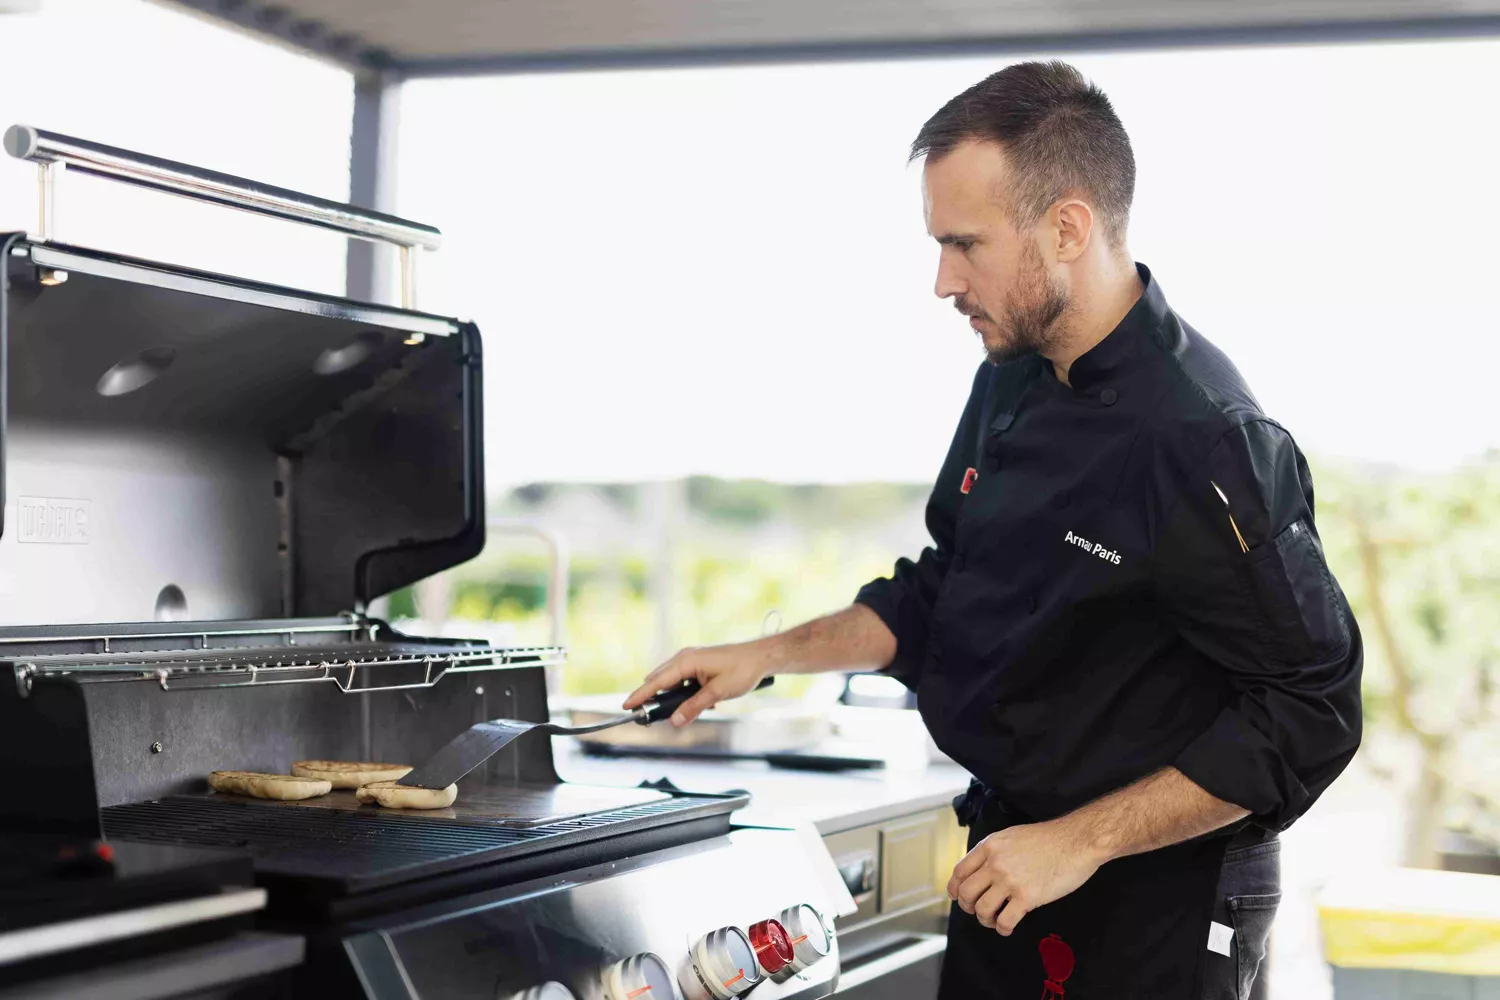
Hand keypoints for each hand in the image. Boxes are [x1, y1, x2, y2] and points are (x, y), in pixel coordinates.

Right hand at [621, 640, 779, 725]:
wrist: (761, 657)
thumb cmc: (742, 670)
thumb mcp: (717, 692)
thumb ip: (694, 707)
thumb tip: (674, 721)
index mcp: (686, 661)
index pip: (656, 681)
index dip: (640, 695)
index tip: (626, 706)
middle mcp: (685, 658)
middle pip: (659, 680)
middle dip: (652, 699)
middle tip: (648, 718)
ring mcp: (692, 660)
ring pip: (671, 681)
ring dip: (672, 697)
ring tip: (679, 713)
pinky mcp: (699, 664)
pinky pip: (683, 680)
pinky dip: (684, 692)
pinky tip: (699, 703)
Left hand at [947, 818, 1105, 934]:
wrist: (1076, 841)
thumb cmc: (1049, 839)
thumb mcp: (1012, 836)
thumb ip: (994, 852)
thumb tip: (982, 870)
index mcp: (990, 846)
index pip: (959, 871)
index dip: (954, 888)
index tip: (957, 896)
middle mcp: (995, 863)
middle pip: (966, 893)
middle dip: (968, 907)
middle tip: (977, 911)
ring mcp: (1009, 880)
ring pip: (982, 910)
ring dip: (985, 920)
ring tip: (994, 920)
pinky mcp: (1027, 897)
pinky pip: (1004, 921)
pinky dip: (1002, 929)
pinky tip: (1007, 928)